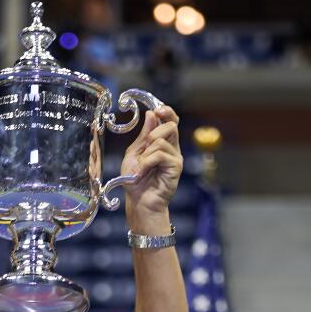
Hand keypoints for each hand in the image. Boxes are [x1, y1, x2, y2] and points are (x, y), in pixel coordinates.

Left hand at [121, 105, 182, 222]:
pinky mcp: (176, 167)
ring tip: (141, 168)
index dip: (167, 112)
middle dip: (153, 133)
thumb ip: (143, 135)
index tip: (158, 110)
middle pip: (171, 125)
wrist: (139, 201)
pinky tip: (142, 172)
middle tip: (144, 148)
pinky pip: (160, 154)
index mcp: (163, 142)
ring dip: (145, 154)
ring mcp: (176, 157)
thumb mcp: (134, 153)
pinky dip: (146, 162)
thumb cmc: (135, 180)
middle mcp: (172, 148)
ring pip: (161, 140)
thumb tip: (152, 114)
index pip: (171, 120)